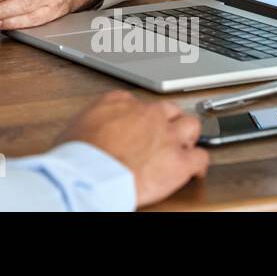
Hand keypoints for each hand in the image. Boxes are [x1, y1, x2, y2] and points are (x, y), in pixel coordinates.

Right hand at [62, 90, 209, 206]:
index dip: (138, 116)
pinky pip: (201, 157)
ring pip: (191, 126)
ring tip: (183, 146)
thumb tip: (85, 133)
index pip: (136, 102)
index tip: (135, 125)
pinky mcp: (180, 161)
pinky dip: (199, 164)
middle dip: (168, 120)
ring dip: (188, 136)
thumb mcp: (75, 127)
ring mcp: (167, 136)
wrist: (91, 173)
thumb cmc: (78, 155)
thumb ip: (91, 124)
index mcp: (119, 102)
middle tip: (164, 133)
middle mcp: (147, 114)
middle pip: (168, 109)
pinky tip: (196, 170)